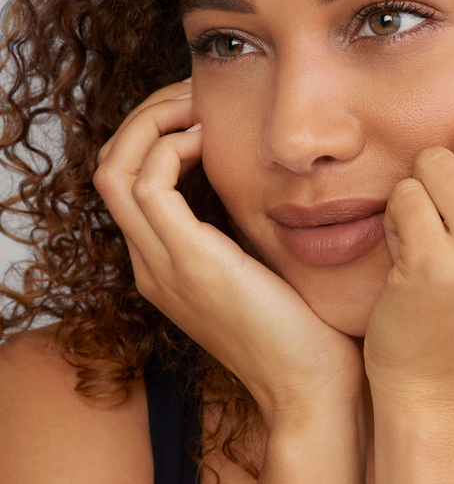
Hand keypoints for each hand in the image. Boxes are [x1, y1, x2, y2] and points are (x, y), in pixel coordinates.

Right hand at [93, 80, 364, 432]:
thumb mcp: (264, 273)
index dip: (155, 137)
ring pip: (117, 168)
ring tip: (196, 103)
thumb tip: (263, 189)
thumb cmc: (304, 332)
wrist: (311, 389)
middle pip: (113, 167)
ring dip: (153, 122)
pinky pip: (150, 183)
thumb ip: (245, 235)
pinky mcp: (190, 262)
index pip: (132, 184)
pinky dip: (172, 147)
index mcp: (169, 266)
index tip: (200, 111)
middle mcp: (153, 265)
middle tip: (191, 94)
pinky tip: (211, 137)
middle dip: (147, 118)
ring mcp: (164, 265)